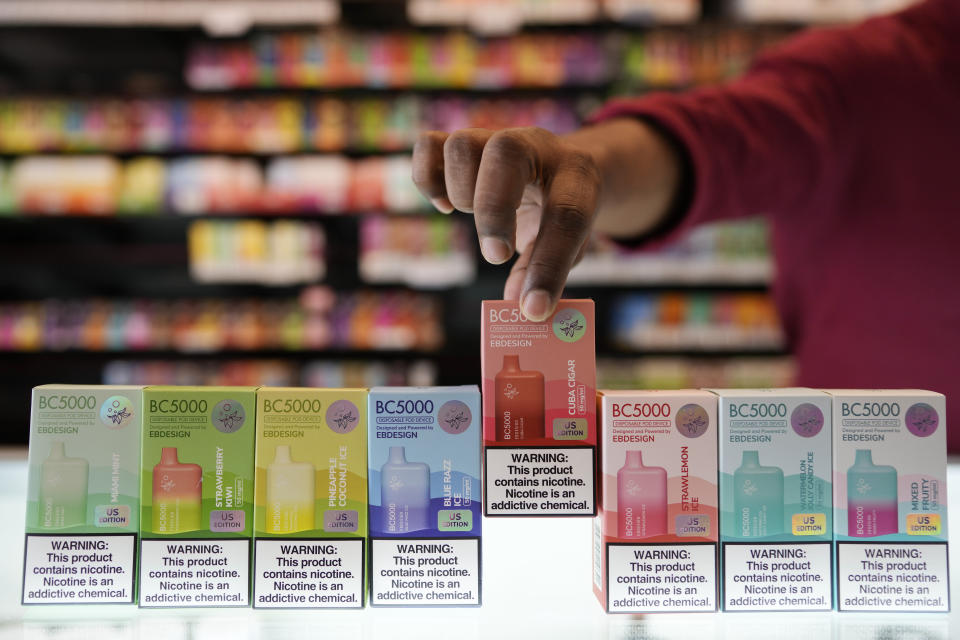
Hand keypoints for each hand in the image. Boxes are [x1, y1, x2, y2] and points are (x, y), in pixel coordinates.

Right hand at [412, 126, 600, 320]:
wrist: (558, 165)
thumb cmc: (560, 209)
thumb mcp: (570, 242)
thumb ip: (544, 270)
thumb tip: (519, 305)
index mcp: (576, 175)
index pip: (567, 214)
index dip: (549, 264)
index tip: (532, 306)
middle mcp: (536, 145)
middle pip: (506, 153)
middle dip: (493, 210)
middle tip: (495, 254)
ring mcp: (495, 137)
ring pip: (462, 145)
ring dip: (460, 192)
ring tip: (470, 217)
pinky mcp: (464, 143)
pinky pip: (428, 145)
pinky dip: (427, 178)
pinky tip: (444, 205)